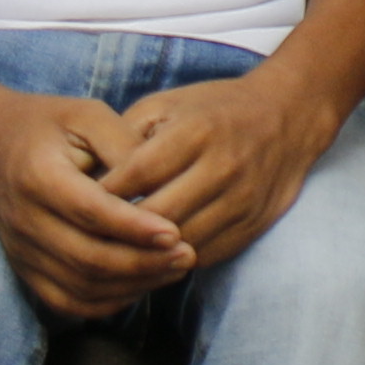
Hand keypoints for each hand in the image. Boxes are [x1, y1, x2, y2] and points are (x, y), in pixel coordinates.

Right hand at [0, 85, 198, 319]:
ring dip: (132, 285)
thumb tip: (162, 183)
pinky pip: (68, 301)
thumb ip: (125, 144)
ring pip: (80, 286)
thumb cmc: (46, 123)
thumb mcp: (87, 115)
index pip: (91, 213)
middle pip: (88, 258)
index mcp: (39, 177)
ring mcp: (21, 250)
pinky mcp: (24, 268)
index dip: (135, 227)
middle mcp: (24, 221)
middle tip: (187, 254)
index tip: (176, 232)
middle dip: (143, 263)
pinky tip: (142, 285)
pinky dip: (108, 300)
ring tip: (175, 269)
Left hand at [92, 71, 345, 272]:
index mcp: (196, 132)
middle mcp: (223, 167)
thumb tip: (86, 181)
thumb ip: (126, 137)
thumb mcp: (166, 105)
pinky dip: (174, 259)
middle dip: (118, 232)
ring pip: (181, 244)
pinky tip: (152, 256)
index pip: (135, 177)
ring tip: (115, 252)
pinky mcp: (253, 225)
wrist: (290, 115)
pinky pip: (204, 254)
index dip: (100, 196)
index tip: (74, 206)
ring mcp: (243, 200)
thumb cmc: (215, 109)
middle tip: (87, 238)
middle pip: (156, 218)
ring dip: (146, 253)